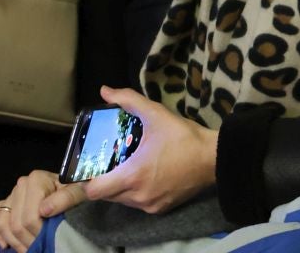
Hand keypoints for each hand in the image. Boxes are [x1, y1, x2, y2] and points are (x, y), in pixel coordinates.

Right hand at [0, 169, 86, 252]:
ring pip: (2, 223)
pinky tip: (6, 244)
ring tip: (29, 249)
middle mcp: (21, 184)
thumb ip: (67, 197)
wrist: (74, 189)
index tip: (50, 241)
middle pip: (16, 223)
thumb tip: (44, 210)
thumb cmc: (78, 191)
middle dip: (28, 241)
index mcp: (36, 180)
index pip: (30, 218)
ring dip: (14, 241)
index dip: (38, 234)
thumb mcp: (79, 193)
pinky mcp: (6, 201)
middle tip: (41, 248)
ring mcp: (12, 194)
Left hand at [77, 87, 216, 215]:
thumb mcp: (155, 113)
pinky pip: (138, 203)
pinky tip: (143, 175)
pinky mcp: (161, 209)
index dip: (86, 180)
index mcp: (132, 175)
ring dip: (118, 187)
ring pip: (122, 200)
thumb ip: (127, 100)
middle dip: (102, 181)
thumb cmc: (182, 137)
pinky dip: (134, 192)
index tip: (87, 166)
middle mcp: (138, 196)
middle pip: (106, 196)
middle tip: (105, 162)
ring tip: (123, 167)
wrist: (213, 159)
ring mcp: (150, 205)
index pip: (94, 191)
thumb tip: (104, 91)